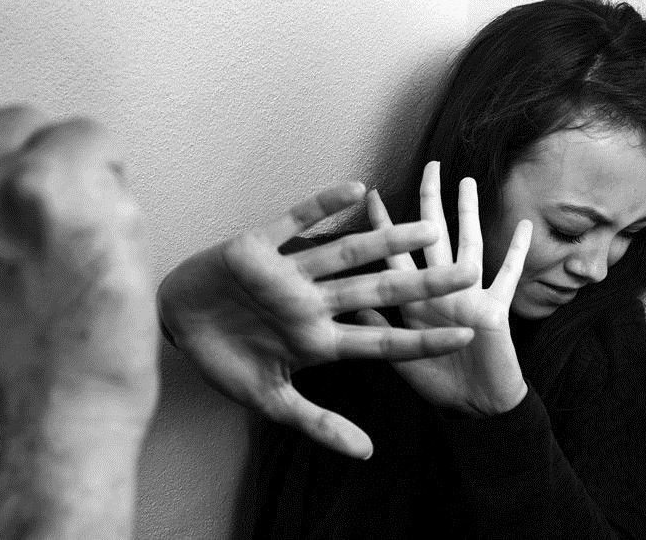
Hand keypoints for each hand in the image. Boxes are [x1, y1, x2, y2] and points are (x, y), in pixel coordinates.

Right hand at [158, 182, 479, 457]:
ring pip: (346, 253)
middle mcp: (312, 302)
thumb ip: (319, 424)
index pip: (381, 338)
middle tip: (469, 272)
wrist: (176, 325)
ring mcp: (290, 273)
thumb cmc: (224, 363)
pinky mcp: (261, 246)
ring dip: (385, 239)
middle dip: (421, 283)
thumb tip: (367, 454)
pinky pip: (296, 221)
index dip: (423, 336)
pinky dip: (323, 207)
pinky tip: (357, 190)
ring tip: (428, 225)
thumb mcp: (271, 401)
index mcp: (319, 339)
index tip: (468, 333)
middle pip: (377, 290)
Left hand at [363, 161, 531, 415]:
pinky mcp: (495, 309)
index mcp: (413, 297)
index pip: (395, 253)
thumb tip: (352, 303)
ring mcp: (469, 295)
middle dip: (430, 202)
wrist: (474, 408)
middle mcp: (440, 288)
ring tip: (468, 182)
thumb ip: (377, 330)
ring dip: (468, 214)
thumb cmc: (436, 384)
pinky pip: (508, 276)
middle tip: (429, 166)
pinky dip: (517, 253)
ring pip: (469, 244)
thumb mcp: (397, 357)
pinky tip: (525, 227)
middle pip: (433, 235)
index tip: (372, 195)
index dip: (384, 226)